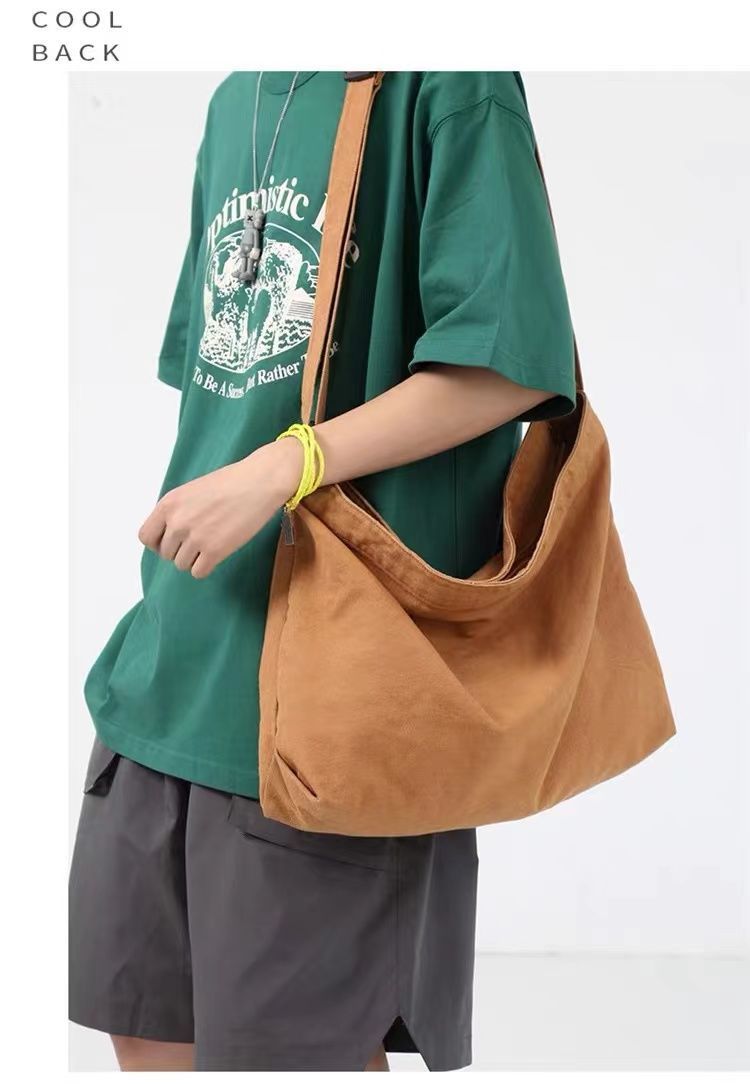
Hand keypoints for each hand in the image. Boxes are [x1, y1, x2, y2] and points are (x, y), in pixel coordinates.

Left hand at [138, 439, 301, 578]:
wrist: (259, 482)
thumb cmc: (230, 482)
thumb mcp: (191, 490)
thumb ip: (176, 511)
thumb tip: (170, 535)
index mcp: (168, 504)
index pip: (146, 537)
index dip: (158, 542)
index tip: (172, 541)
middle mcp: (177, 522)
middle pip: (166, 553)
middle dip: (180, 550)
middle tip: (199, 540)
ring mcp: (195, 538)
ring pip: (181, 565)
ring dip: (194, 559)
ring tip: (211, 544)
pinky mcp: (215, 551)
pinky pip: (198, 572)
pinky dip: (206, 567)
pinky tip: (217, 553)